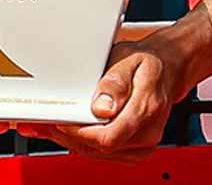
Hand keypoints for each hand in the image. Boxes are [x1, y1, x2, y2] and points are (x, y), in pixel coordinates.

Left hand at [16, 36, 187, 161]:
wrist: (167, 69)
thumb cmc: (146, 62)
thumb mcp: (130, 57)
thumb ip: (115, 82)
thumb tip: (101, 107)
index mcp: (147, 107)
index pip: (108, 137)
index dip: (79, 132)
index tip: (60, 120)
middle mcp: (147, 131)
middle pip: (100, 147)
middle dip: (68, 136)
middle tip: (44, 121)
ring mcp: (143, 144)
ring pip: (98, 153)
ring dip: (72, 141)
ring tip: (51, 125)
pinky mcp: (136, 150)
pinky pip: (104, 153)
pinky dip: (83, 143)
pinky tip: (68, 131)